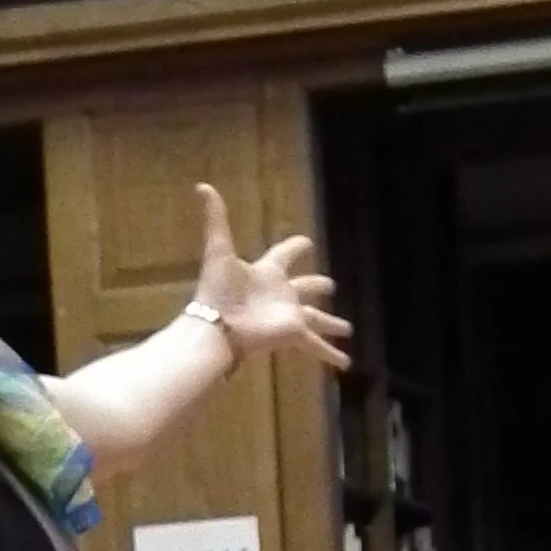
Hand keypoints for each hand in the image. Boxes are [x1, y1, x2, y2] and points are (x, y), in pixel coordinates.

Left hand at [192, 184, 350, 373]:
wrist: (216, 326)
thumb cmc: (218, 289)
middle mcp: (281, 294)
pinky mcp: (293, 333)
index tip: (306, 243)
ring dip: (331, 324)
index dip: (295, 248)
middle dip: (317, 286)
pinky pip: (316, 346)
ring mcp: (289, 315)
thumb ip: (215, 219)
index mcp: (267, 272)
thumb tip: (202, 185)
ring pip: (317, 319)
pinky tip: (346, 365)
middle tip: (330, 286)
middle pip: (304, 288)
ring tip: (347, 330)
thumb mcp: (219, 249)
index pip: (284, 255)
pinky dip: (331, 355)